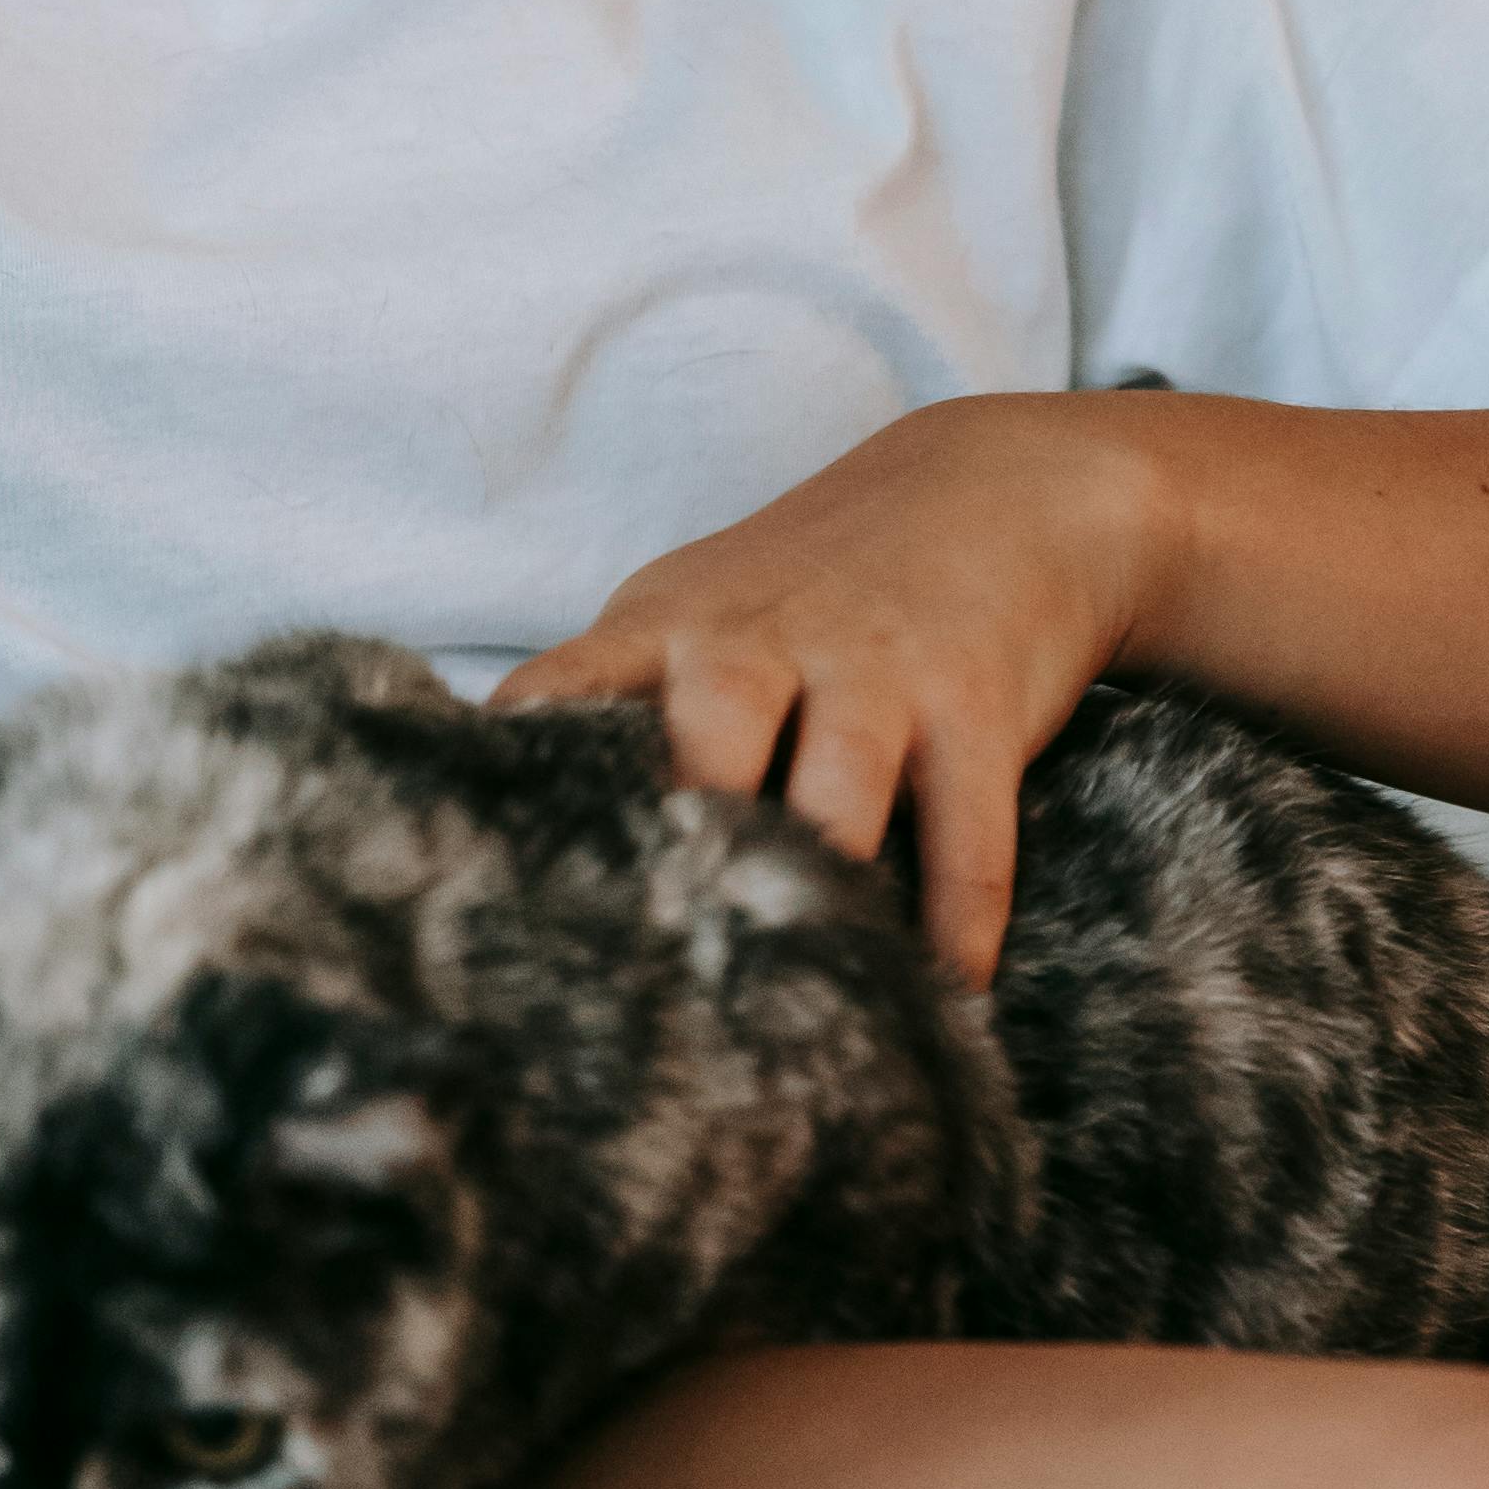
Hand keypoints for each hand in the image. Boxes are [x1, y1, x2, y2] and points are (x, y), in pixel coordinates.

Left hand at [490, 397, 1170, 983]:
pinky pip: (965, 832)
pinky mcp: (975, 703)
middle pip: (706, 743)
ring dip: (823, 897)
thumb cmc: (804, 591)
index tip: (499, 884)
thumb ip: (617, 706)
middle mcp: (761, 641)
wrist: (989, 488)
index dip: (528, 780)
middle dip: (688, 848)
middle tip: (664, 968)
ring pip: (837, 795)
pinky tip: (947, 992)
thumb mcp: (693, 617)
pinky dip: (956, 923)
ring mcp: (875, 668)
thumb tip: (516, 835)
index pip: (567, 694)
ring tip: (804, 1000)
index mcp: (666, 628)